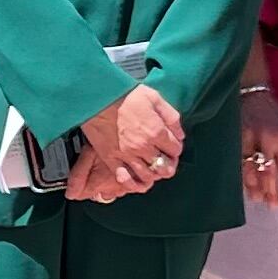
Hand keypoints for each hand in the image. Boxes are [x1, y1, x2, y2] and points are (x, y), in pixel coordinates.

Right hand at [69, 84, 182, 203]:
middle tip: (165, 158)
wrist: (98, 98)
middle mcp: (144, 147)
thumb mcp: (154, 98)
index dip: (176, 148)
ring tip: (152, 167)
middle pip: (164, 167)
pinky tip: (138, 179)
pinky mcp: (112, 159)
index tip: (172, 145)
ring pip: (148, 176)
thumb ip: (171, 117)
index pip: (175, 150)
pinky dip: (134, 183)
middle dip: (168, 163)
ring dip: (154, 174)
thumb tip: (179, 133)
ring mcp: (127, 155)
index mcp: (156, 132)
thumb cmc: (124, 95)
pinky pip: (126, 179)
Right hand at [237, 86, 277, 215]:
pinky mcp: (231, 137)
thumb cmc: (270, 113)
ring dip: (253, 186)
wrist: (249, 90)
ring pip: (249, 168)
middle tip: (272, 205)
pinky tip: (241, 184)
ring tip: (257, 198)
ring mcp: (246, 138)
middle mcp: (266, 139)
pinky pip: (235, 161)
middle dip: (270, 191)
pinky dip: (239, 174)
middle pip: (268, 172)